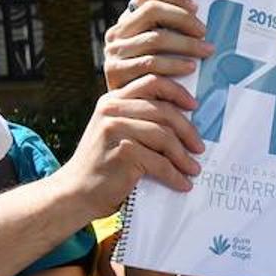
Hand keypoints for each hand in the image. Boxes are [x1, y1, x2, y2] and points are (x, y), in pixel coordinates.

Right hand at [59, 74, 204, 215]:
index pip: (152, 82)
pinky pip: (160, 162)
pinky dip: (175, 175)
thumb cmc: (102, 163)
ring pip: (164, 136)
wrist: (76, 192)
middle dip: (188, 130)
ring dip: (183, 156)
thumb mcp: (115, 131)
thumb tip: (183, 116)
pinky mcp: (124, 153)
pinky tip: (183, 183)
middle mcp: (112, 109)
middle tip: (199, 147)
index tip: (194, 106)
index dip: (177, 92)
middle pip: (164, 111)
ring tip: (193, 168)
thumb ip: (138, 117)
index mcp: (113, 99)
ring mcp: (116, 129)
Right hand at [102, 0, 212, 90]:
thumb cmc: (155, 87)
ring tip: (206, 52)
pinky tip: (191, 69)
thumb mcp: (162, 58)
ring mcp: (113, 53)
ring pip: (154, 38)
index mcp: (128, 22)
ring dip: (186, 44)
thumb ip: (172, 37)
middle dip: (183, 19)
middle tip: (205, 33)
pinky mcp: (114, 73)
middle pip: (152, 11)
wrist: (127, 120)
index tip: (196, 7)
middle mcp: (116, 34)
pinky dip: (175, 66)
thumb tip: (204, 24)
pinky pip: (150, 64)